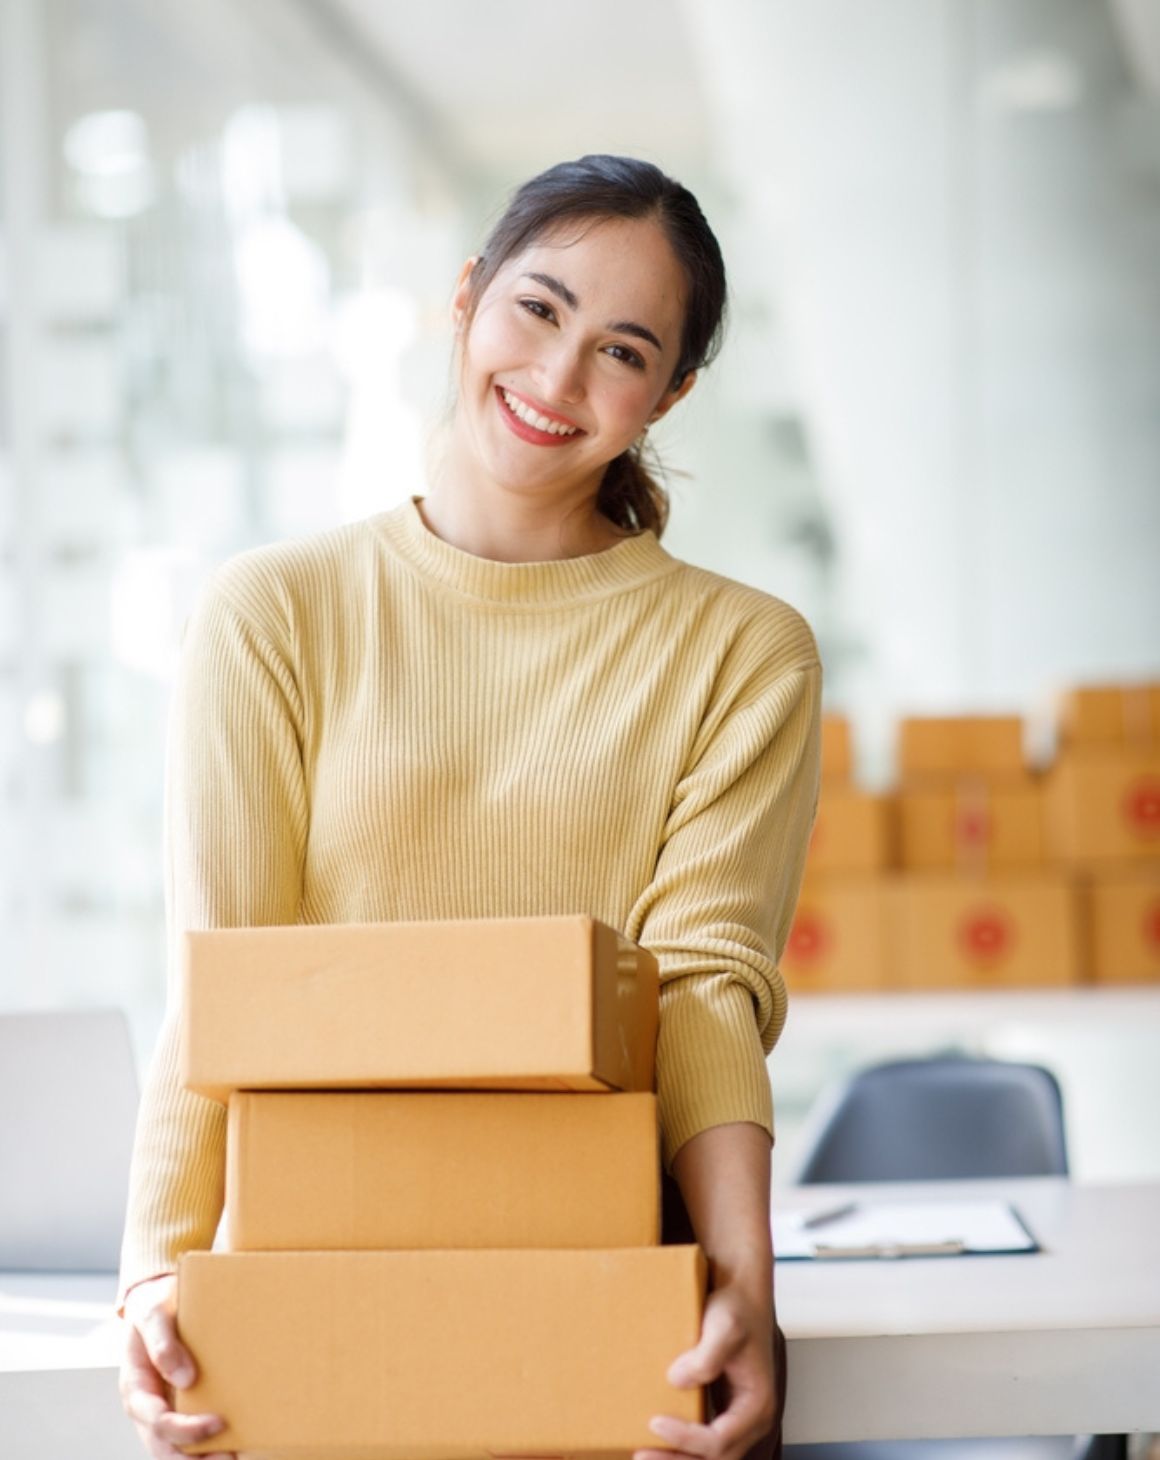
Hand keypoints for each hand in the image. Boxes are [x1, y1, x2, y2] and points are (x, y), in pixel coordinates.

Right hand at [119, 1273, 232, 1459]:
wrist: (159, 1300)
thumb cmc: (155, 1306)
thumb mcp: (153, 1314)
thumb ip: (163, 1343)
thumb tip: (185, 1379)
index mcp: (135, 1389)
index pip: (158, 1422)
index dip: (186, 1429)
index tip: (217, 1422)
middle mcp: (147, 1408)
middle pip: (164, 1450)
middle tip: (229, 1458)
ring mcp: (162, 1410)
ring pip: (175, 1452)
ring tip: (234, 1457)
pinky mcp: (180, 1406)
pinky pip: (188, 1438)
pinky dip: (206, 1448)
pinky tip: (233, 1446)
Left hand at [634, 1280, 778, 1459]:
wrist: (739, 1294)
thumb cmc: (737, 1307)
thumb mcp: (725, 1326)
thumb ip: (707, 1355)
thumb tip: (677, 1380)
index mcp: (757, 1404)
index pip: (721, 1440)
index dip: (687, 1439)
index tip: (655, 1422)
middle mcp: (749, 1418)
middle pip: (716, 1458)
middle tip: (641, 1454)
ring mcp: (736, 1417)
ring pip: (709, 1455)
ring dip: (678, 1457)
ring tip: (644, 1453)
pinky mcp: (721, 1409)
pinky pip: (703, 1439)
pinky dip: (682, 1444)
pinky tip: (656, 1435)